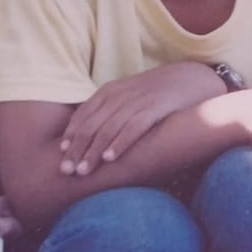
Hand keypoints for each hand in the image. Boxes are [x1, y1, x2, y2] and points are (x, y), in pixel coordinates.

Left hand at [60, 61, 223, 176]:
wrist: (190, 80)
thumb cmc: (155, 94)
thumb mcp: (128, 97)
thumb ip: (109, 112)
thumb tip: (89, 138)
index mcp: (109, 91)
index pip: (83, 115)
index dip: (71, 136)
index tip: (62, 155)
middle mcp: (120, 95)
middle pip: (91, 125)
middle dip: (77, 149)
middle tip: (67, 171)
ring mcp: (137, 101)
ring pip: (108, 129)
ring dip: (93, 151)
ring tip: (83, 170)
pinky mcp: (155, 108)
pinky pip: (133, 127)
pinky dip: (119, 143)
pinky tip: (110, 158)